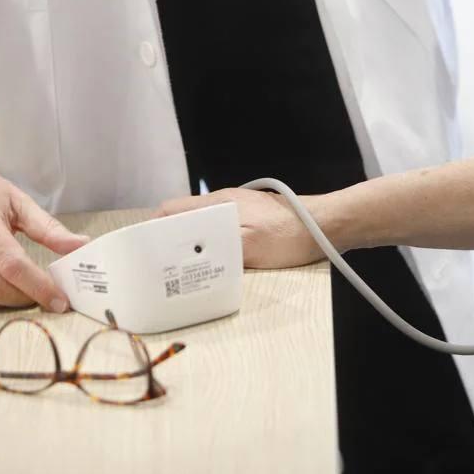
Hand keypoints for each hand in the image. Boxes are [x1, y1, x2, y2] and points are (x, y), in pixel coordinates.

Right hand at [0, 130, 88, 312]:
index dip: (39, 287)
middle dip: (25, 299)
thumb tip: (80, 246)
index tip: (60, 301)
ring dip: (5, 303)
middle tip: (47, 297)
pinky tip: (0, 286)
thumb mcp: (18, 199)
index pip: (13, 265)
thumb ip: (49, 227)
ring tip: (26, 293)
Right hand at [154, 189, 328, 269]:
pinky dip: (211, 247)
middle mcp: (224, 203)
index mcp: (218, 202)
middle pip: (183, 219)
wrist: (329, 225)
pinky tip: (215, 265)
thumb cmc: (291, 233)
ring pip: (202, 228)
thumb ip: (217, 248)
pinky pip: (220, 234)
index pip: (170, 210)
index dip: (153, 230)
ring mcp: (239, 212)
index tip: (143, 253)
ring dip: (191, 245)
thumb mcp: (252, 246)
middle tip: (161, 267)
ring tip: (183, 270)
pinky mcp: (252, 223)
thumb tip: (186, 257)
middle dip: (168, 241)